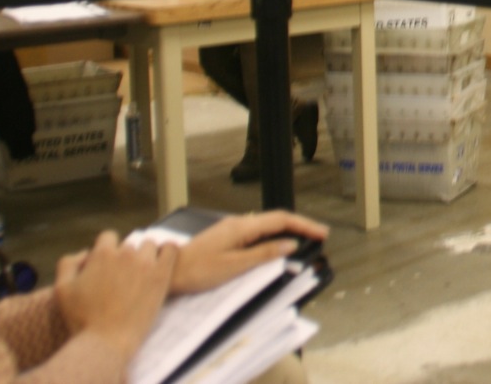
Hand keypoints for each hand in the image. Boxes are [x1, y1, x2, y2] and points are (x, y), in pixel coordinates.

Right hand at [55, 230, 176, 360]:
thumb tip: (85, 253)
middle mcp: (124, 254)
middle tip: (124, 278)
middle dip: (125, 258)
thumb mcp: (62, 290)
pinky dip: (168, 252)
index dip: (107, 250)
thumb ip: (68, 264)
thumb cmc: (82, 320)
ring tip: (142, 274)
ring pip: (149, 246)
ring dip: (146, 255)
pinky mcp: (162, 275)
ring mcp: (145, 263)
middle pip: (128, 245)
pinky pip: (171, 249)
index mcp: (101, 254)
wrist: (107, 343)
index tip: (108, 266)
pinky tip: (162, 264)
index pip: (108, 237)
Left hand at [170, 210, 329, 294]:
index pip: (281, 219)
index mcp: (242, 226)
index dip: (304, 225)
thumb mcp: (234, 266)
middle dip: (299, 226)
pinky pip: (256, 232)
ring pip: (266, 225)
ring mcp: (231, 228)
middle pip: (276, 219)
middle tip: (319, 236)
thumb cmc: (198, 271)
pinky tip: (276, 246)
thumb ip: (263, 254)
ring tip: (303, 241)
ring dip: (287, 231)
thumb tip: (290, 245)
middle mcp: (238, 222)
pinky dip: (273, 236)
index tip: (322, 233)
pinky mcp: (226, 237)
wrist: (168, 271)